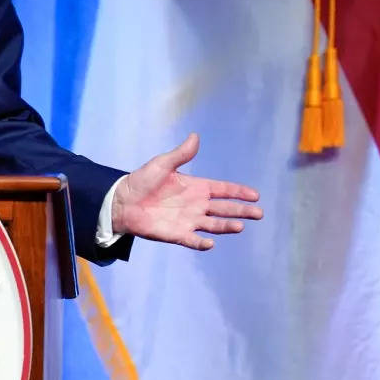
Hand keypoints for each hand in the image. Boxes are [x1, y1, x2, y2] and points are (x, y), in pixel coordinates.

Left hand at [112, 133, 261, 249]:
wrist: (121, 201)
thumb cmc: (142, 181)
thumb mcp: (162, 164)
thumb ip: (180, 154)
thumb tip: (195, 136)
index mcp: (195, 187)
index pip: (222, 190)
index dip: (239, 192)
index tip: (255, 195)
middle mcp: (196, 205)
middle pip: (224, 209)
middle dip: (241, 210)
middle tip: (258, 213)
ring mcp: (188, 220)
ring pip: (213, 224)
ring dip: (226, 226)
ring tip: (239, 226)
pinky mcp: (176, 234)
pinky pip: (192, 240)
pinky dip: (201, 243)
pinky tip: (210, 243)